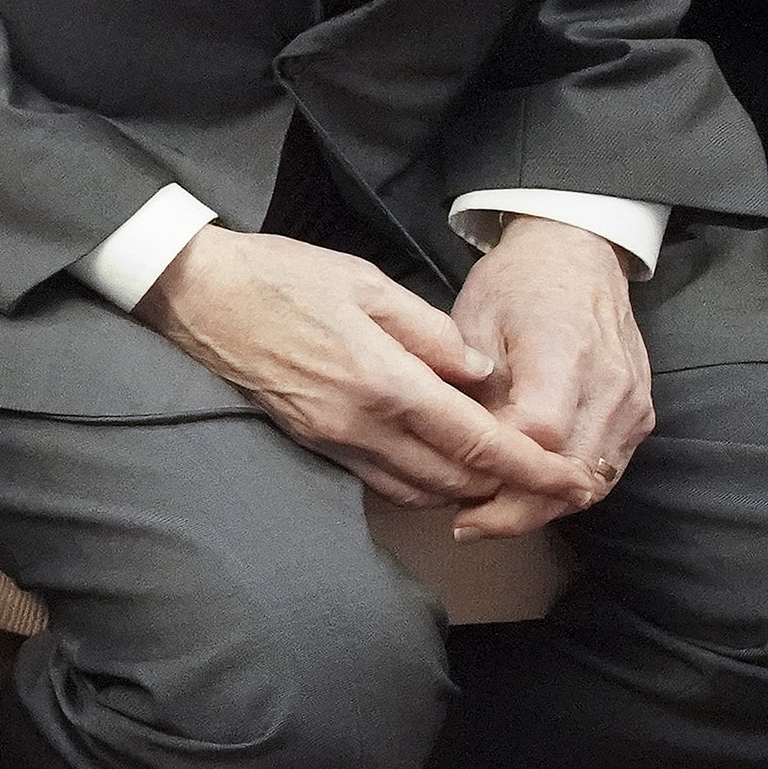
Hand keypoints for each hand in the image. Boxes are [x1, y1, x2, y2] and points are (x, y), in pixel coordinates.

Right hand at [135, 227, 608, 522]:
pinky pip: (381, 482)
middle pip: (452, 480)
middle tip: (547, 481)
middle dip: (506, 488)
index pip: (475, 441)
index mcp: (384, 381)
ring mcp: (332, 440)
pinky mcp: (313, 442)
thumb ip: (430, 332)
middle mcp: (360, 424)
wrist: (199, 296)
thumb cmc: (281, 277)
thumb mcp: (366, 282)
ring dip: (463, 491)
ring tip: (501, 476)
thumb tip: (480, 373)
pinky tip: (439, 465)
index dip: (529, 467)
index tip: (569, 478)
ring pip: (417, 491)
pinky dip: (422, 484)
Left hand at [443, 217, 654, 539]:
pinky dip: (566, 490)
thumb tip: (458, 452)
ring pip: (591, 483)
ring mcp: (633, 402)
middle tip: (467, 523)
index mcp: (563, 350)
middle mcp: (610, 383)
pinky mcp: (641, 414)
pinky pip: (606, 471)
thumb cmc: (516, 285)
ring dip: (541, 506)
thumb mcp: (472, 320)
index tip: (457, 489)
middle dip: (516, 509)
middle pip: (569, 473)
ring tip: (490, 514)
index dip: (498, 470)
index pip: (539, 434)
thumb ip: (471, 387)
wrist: (577, 256)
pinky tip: (525, 492)